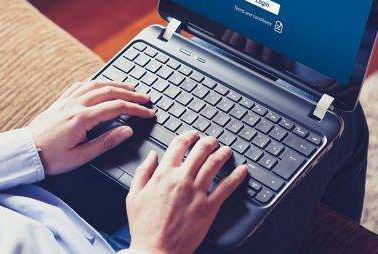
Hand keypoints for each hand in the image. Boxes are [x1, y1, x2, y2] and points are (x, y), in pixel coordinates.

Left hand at [27, 81, 154, 174]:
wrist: (25, 153)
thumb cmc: (51, 158)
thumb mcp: (81, 156)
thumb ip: (106, 142)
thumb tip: (127, 131)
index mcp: (82, 118)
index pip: (117, 107)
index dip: (136, 109)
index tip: (148, 113)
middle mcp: (75, 104)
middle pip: (109, 91)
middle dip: (130, 93)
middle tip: (145, 98)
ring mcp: (67, 100)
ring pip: (96, 85)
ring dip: (115, 84)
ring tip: (129, 87)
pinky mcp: (60, 101)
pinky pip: (80, 85)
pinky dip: (95, 82)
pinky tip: (100, 85)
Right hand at [126, 131, 247, 253]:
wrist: (155, 251)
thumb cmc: (144, 227)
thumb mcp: (134, 196)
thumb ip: (143, 172)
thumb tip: (152, 155)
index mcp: (163, 175)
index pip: (178, 146)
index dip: (188, 136)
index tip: (193, 135)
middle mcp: (181, 179)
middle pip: (200, 150)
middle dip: (209, 141)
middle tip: (213, 141)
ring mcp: (197, 192)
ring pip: (214, 164)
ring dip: (223, 153)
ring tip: (227, 150)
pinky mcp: (209, 207)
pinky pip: (227, 187)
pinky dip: (237, 176)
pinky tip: (242, 170)